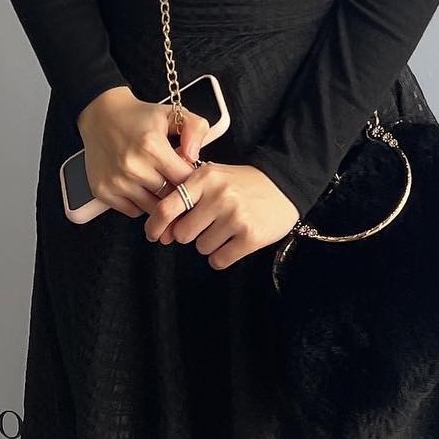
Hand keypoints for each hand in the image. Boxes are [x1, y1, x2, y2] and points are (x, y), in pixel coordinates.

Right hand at [73, 86, 205, 217]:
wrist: (101, 116)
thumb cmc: (140, 117)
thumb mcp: (173, 113)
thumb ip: (195, 128)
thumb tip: (194, 157)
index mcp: (152, 146)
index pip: (184, 179)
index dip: (191, 178)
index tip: (189, 173)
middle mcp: (133, 166)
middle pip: (169, 196)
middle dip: (176, 190)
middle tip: (174, 179)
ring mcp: (116, 181)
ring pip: (152, 208)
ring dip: (159, 199)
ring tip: (158, 182)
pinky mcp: (102, 191)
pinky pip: (133, 211)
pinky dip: (140, 203)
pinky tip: (140, 186)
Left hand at [144, 162, 299, 269]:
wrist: (283, 185)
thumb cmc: (240, 184)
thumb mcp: (213, 177)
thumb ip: (185, 196)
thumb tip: (162, 231)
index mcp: (205, 177)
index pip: (167, 207)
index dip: (155, 225)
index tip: (155, 234)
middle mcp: (219, 195)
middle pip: (183, 234)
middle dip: (192, 233)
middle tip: (208, 223)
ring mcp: (236, 216)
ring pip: (202, 248)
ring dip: (211, 243)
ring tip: (227, 227)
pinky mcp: (251, 236)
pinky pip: (219, 260)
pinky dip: (223, 256)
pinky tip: (234, 241)